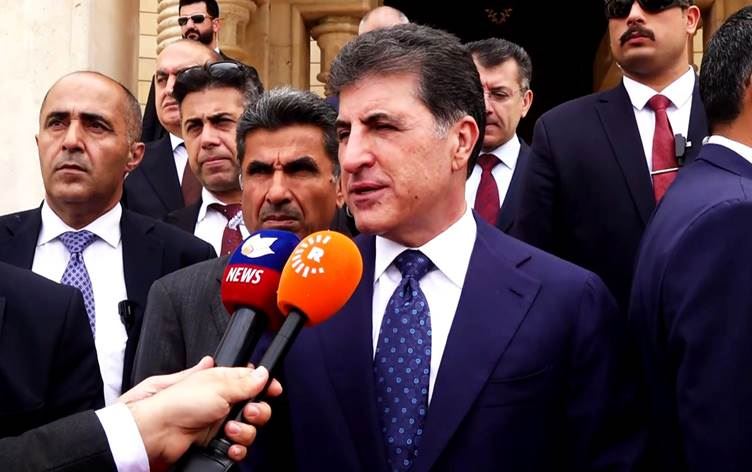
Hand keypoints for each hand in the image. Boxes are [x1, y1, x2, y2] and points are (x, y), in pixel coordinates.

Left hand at [124, 357, 281, 468]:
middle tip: (249, 412)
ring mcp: (219, 424)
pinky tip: (229, 445)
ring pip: (249, 429)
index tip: (272, 390)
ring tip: (229, 430)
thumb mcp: (217, 384)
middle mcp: (222, 402)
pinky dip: (237, 448)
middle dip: (258, 411)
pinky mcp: (215, 444)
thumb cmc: (177, 403)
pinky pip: (238, 448)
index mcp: (222, 382)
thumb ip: (244, 381)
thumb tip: (263, 373)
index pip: (252, 381)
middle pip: (255, 407)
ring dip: (245, 431)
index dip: (264, 386)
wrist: (158, 433)